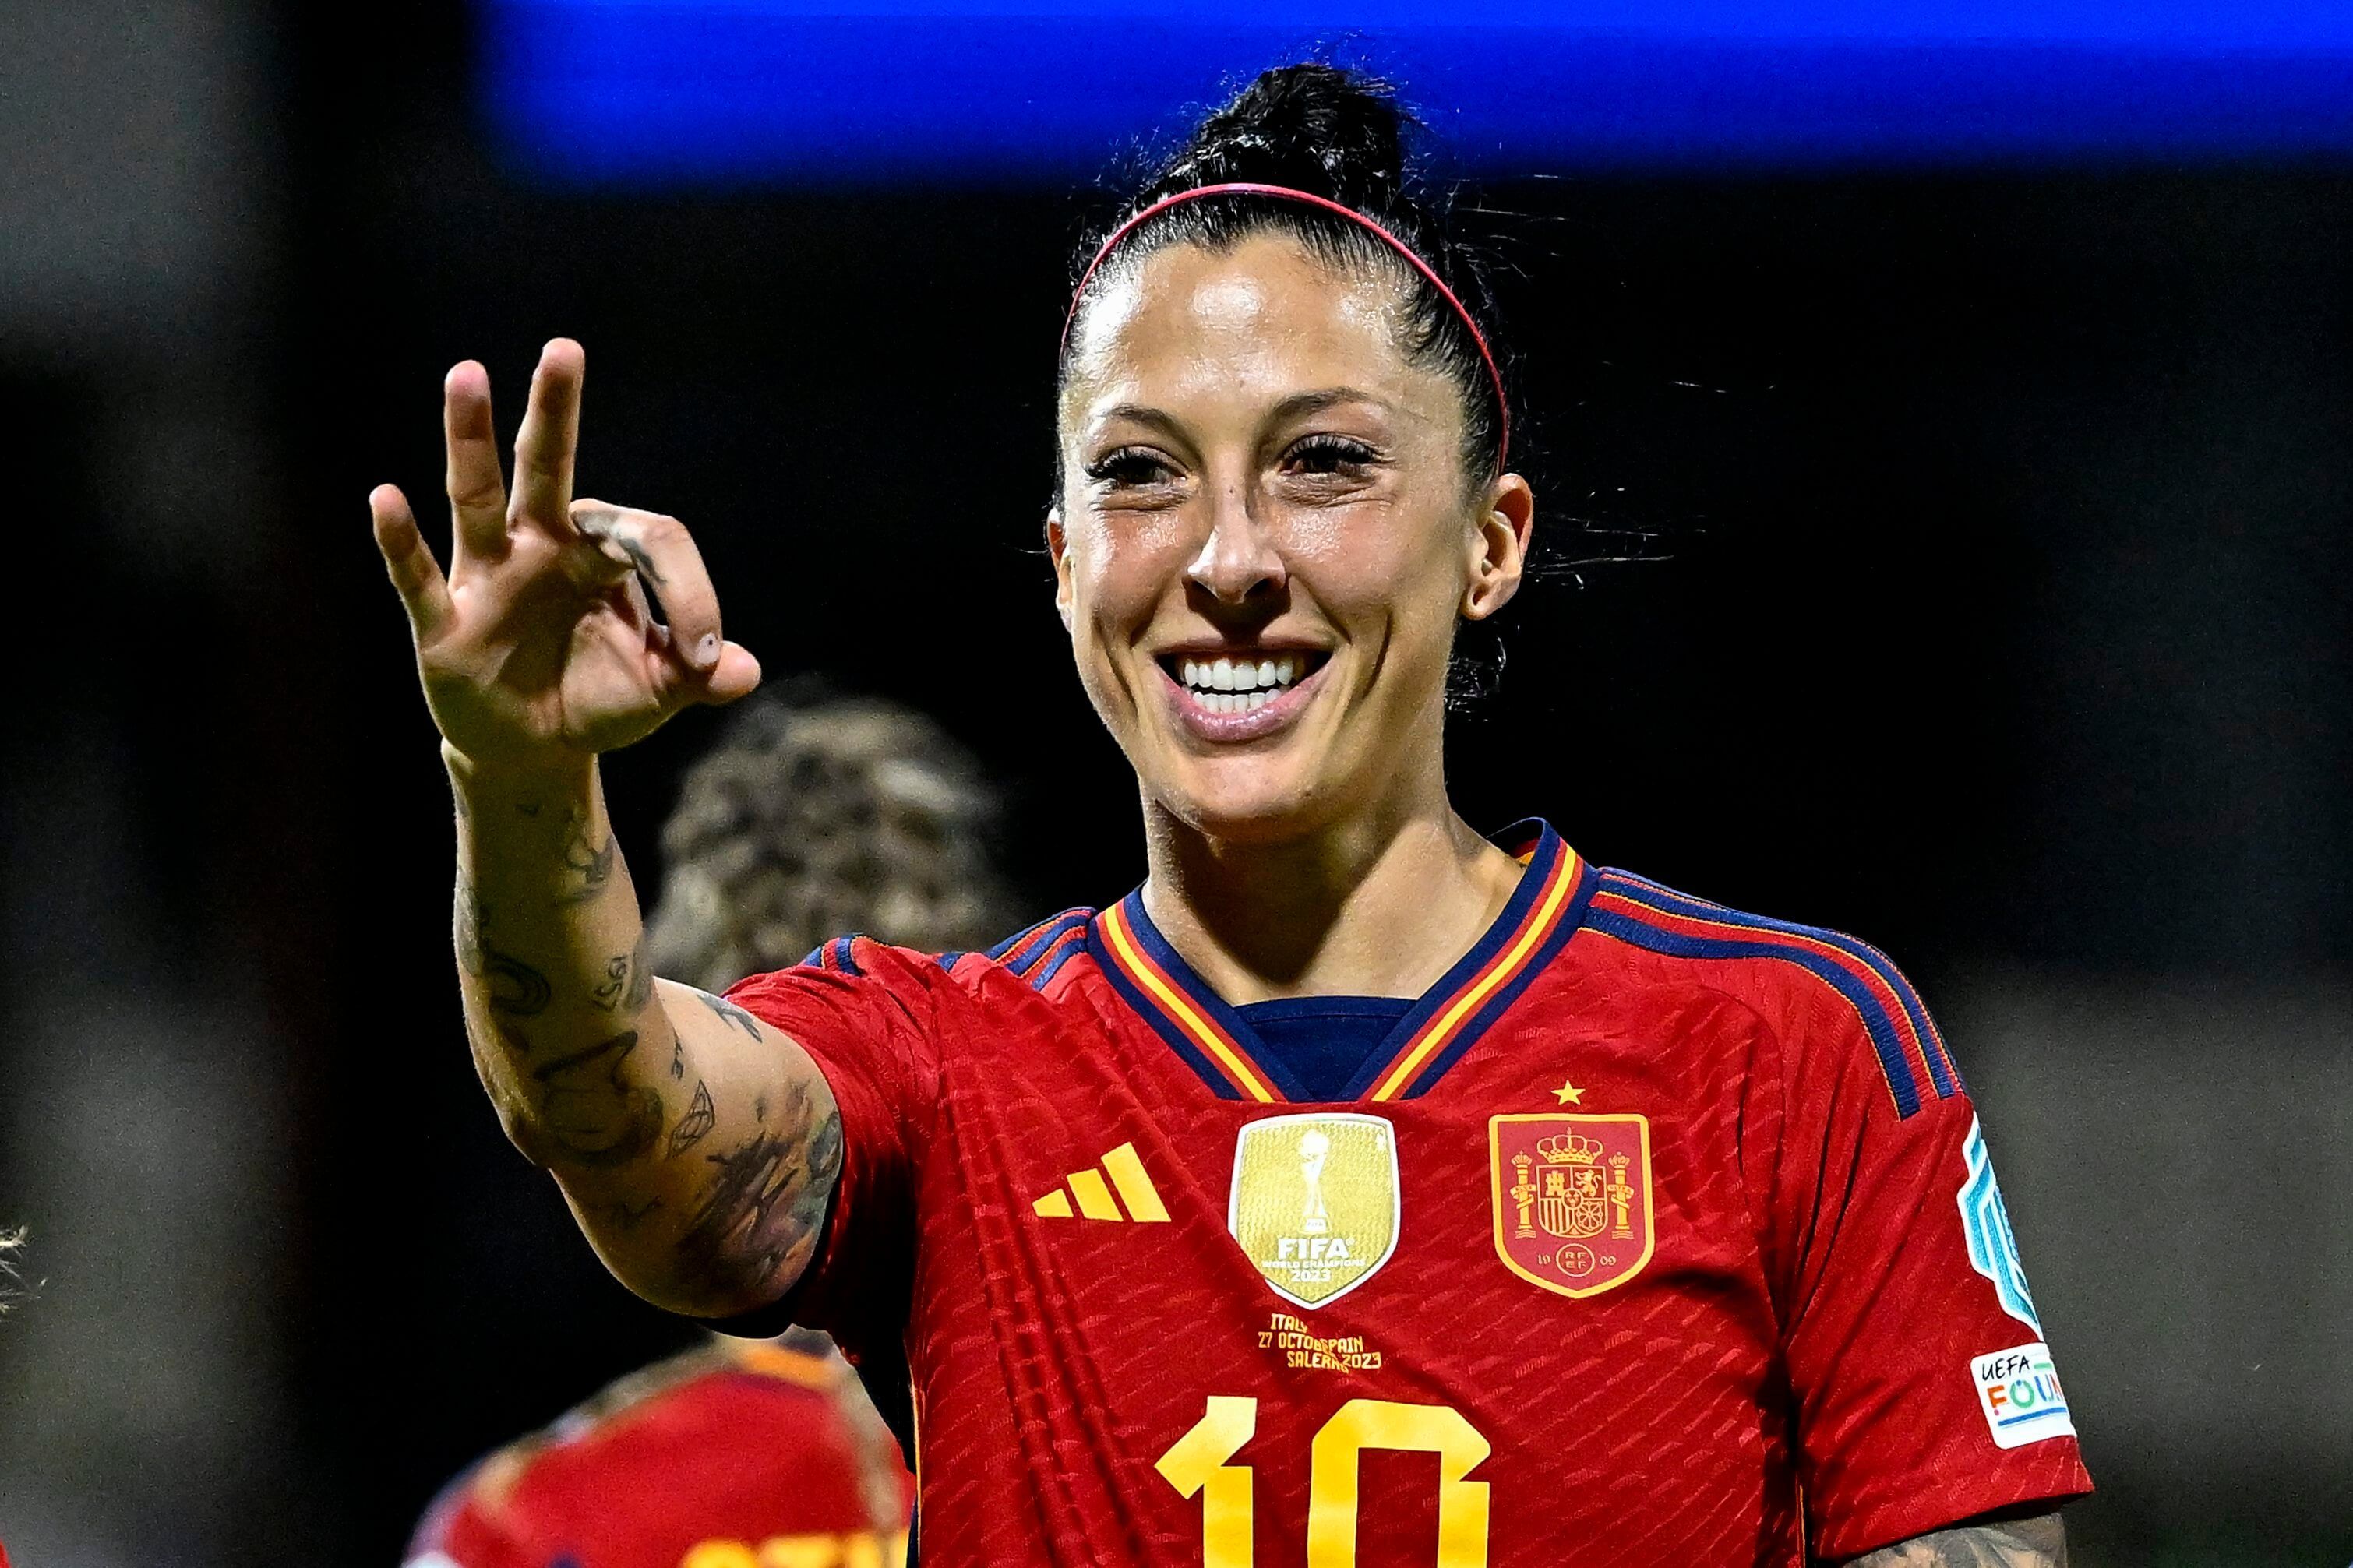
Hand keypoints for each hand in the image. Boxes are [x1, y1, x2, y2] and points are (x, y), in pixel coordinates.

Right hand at [371, 339, 760, 767]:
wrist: (534, 748)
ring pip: (477, 496)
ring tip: (468, 373)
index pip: (646, 538)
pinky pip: (418, 577)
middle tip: (564, 348)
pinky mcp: (445, 624)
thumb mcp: (658, 692)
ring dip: (470, 438)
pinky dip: (400, 541)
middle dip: (555, 411)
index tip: (707, 652)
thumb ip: (698, 676)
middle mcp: (540, 548)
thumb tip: (743, 672)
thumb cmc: (598, 701)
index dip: (688, 591)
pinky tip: (385, 497)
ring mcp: (488, 578)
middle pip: (548, 467)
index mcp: (599, 556)